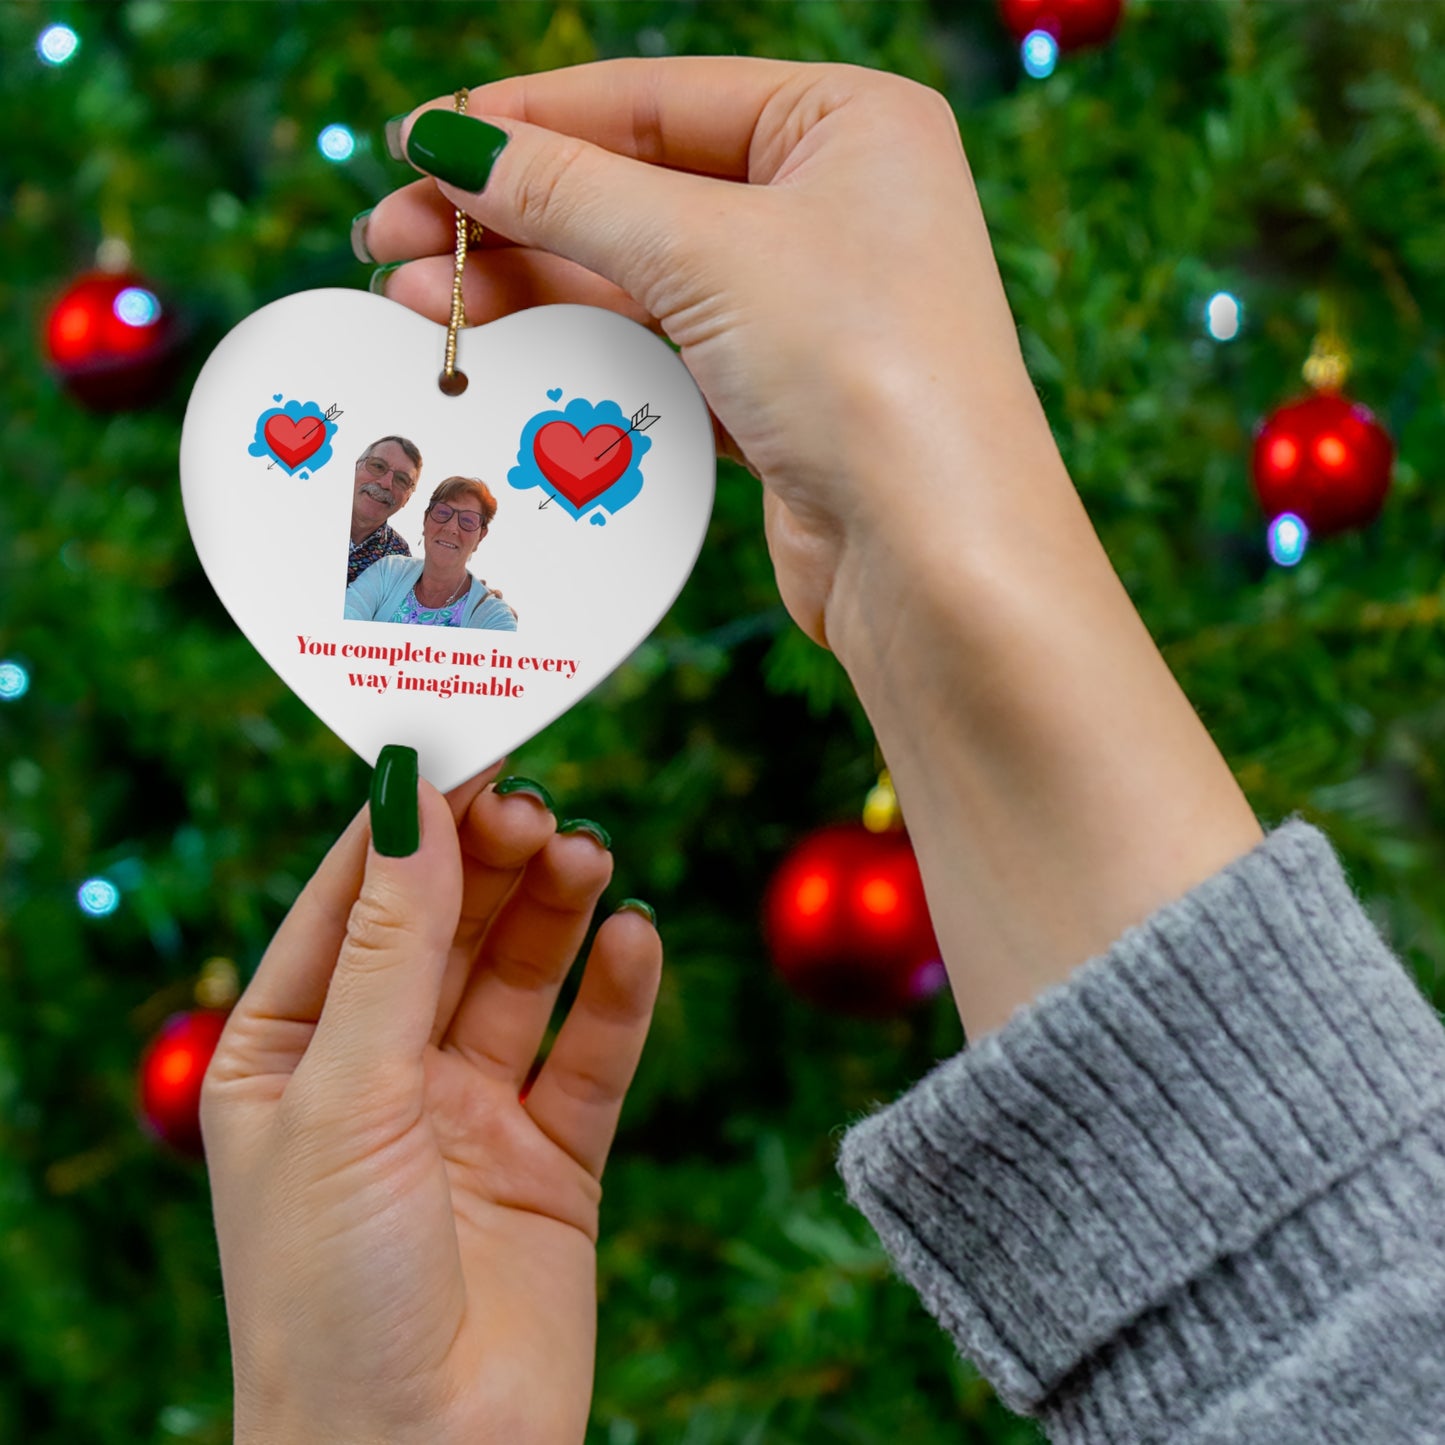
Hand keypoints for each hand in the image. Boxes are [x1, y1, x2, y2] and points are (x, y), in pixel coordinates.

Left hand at [201, 764, 661, 1444]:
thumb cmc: (331, 1293)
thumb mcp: (346, 1095)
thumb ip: (391, 945)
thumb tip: (409, 797)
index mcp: (290, 1052)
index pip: (351, 901)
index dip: (407, 821)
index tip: (466, 743)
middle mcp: (380, 1072)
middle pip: (446, 927)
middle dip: (490, 861)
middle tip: (539, 806)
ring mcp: (469, 1113)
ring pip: (521, 977)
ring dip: (555, 910)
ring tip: (588, 856)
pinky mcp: (553, 1159)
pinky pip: (591, 1055)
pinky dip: (617, 994)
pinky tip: (635, 939)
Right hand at [359, 57, 1055, 650]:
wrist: (935, 559)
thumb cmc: (862, 371)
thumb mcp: (705, 251)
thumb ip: (570, 191)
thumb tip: (452, 141)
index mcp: (848, 123)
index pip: (654, 99)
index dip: (526, 119)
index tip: (417, 140)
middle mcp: (834, 204)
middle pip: (635, 187)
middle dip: (509, 213)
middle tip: (389, 236)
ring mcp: (807, 304)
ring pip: (639, 275)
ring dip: (529, 284)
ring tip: (414, 300)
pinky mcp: (780, 394)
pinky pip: (660, 348)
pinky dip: (581, 347)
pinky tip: (499, 349)